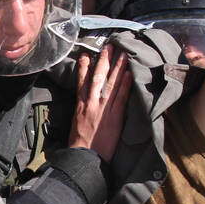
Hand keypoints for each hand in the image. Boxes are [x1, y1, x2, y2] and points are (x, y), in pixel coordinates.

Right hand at [70, 44, 131, 161]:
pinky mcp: (114, 117)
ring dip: (118, 67)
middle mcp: (91, 103)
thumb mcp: (75, 122)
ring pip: (111, 83)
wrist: (83, 157)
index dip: (84, 67)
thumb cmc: (79, 144)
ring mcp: (103, 109)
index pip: (82, 81)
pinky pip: (121, 98)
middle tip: (110, 46)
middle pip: (98, 77)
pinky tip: (129, 73)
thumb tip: (85, 101)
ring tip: (123, 54)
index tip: (86, 54)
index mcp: (80, 105)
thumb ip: (81, 109)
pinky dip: (125, 85)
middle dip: (104, 60)